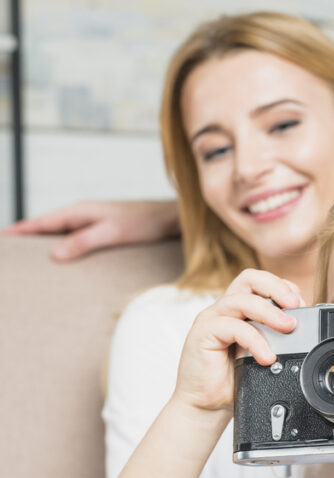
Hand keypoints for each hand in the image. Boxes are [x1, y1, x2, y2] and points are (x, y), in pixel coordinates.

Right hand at [1, 199, 179, 260]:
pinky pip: (75, 243)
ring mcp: (91, 225)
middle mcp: (81, 217)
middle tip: (8, 259)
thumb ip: (84, 242)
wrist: (171, 219)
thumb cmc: (146, 222)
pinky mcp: (103, 234)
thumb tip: (54, 254)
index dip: (17, 232)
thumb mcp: (112, 232)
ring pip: (60, 237)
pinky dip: (64, 251)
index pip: (38, 224)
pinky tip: (62, 264)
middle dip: (25, 242)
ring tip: (27, 265)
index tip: (0, 240)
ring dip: (44, 248)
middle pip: (45, 231)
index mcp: (78, 212)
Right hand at [173, 269, 301, 415]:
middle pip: (250, 278)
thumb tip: (305, 329)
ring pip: (242, 299)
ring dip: (270, 313)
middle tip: (297, 306)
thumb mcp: (264, 352)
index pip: (262, 282)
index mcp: (240, 308)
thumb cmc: (234, 378)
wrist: (207, 404)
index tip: (302, 306)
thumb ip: (278, 338)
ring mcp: (212, 318)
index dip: (284, 288)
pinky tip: (267, 356)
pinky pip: (232, 327)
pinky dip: (255, 340)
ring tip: (288, 328)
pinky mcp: (203, 333)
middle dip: (277, 287)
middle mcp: (226, 308)